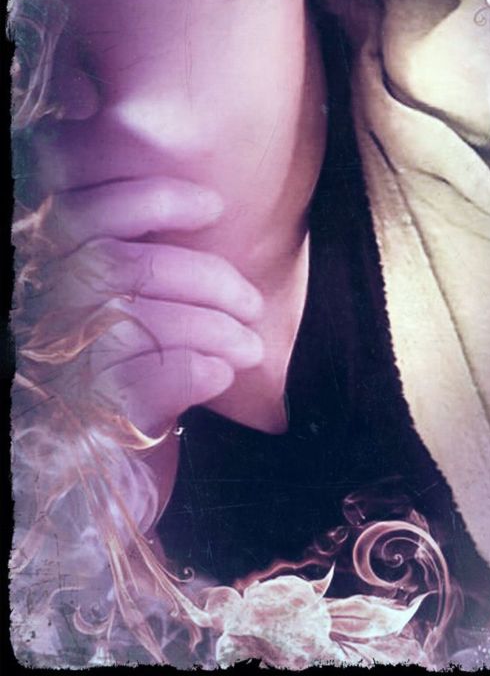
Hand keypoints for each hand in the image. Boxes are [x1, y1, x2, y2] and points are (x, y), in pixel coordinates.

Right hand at [22, 177, 263, 434]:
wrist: (86, 491)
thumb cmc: (114, 387)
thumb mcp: (116, 316)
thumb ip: (138, 269)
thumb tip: (212, 220)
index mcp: (44, 276)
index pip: (80, 211)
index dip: (150, 197)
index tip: (214, 205)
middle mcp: (38, 314)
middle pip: (123, 266)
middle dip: (207, 277)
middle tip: (252, 302)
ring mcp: (56, 364)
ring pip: (140, 319)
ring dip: (215, 329)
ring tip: (251, 347)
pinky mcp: (84, 417)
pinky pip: (152, 376)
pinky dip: (197, 369)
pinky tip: (219, 375)